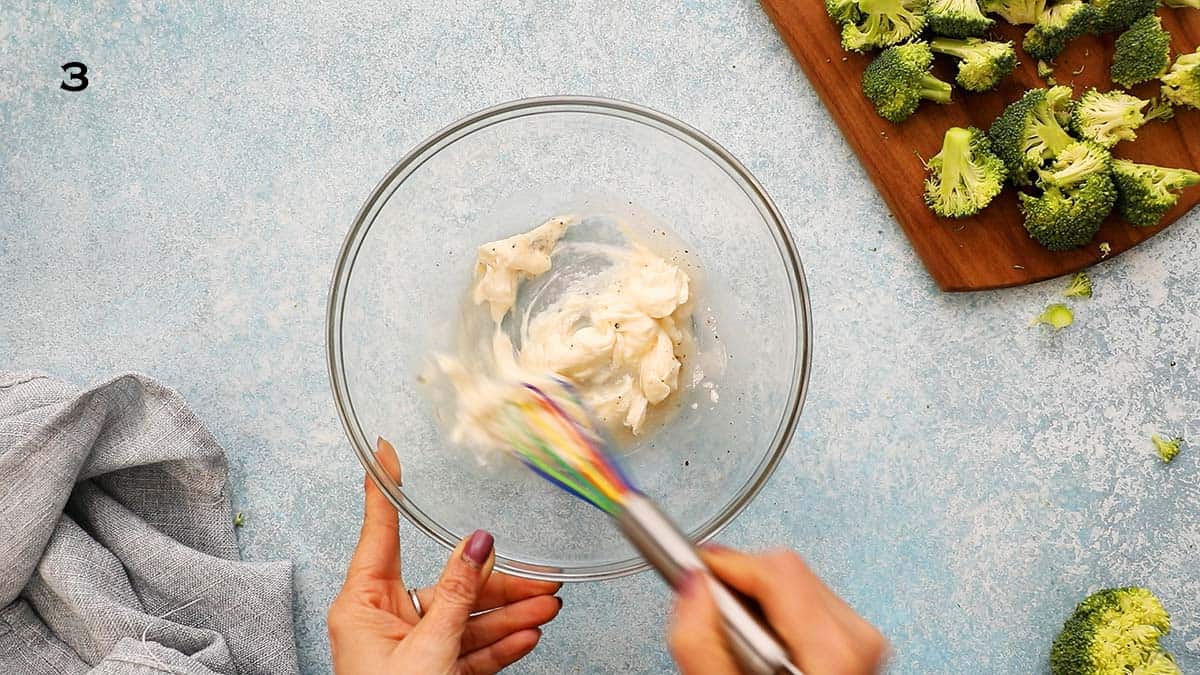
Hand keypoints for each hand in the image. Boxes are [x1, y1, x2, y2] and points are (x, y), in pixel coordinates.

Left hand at [328, 437, 562, 674]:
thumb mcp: (428, 649)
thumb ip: (457, 596)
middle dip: (496, 580)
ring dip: (509, 612)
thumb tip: (477, 543)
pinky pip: (470, 649)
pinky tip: (528, 632)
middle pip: (446, 583)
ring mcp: (411, 649)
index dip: (383, 489)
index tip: (384, 451)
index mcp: (363, 605)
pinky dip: (500, 643)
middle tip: (539, 573)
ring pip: (466, 618)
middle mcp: (384, 621)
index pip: (379, 533)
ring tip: (548, 604)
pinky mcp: (432, 673)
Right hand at [668, 547, 886, 674]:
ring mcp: (862, 644)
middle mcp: (857, 642)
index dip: (727, 567)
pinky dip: (777, 617)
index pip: (778, 569)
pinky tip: (762, 651)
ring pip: (797, 584)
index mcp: (833, 654)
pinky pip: (810, 604)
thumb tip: (691, 586)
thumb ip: (700, 644)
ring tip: (741, 648)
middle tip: (713, 621)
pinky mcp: (856, 646)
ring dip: (758, 604)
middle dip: (741, 589)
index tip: (694, 573)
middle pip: (786, 571)